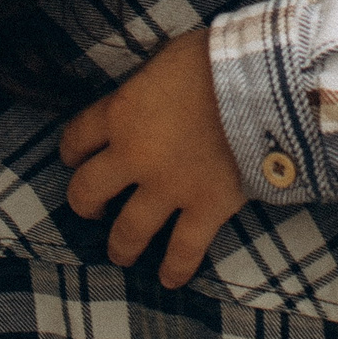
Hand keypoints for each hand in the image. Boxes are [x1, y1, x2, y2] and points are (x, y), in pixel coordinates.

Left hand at [58, 28, 248, 286]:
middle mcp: (134, 156)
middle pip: (87, 191)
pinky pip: (184, 250)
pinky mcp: (205, 208)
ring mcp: (169, 187)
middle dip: (86, 203)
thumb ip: (147, 84)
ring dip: (121, 245)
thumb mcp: (169, 58)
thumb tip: (148, 92)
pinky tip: (170, 280)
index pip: (76, 138)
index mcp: (121, 114)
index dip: (71, 151)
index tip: (75, 158)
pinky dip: (175, 268)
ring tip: (122, 252)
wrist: (266, 82)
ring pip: (128, 231)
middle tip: (94, 208)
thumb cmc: (218, 58)